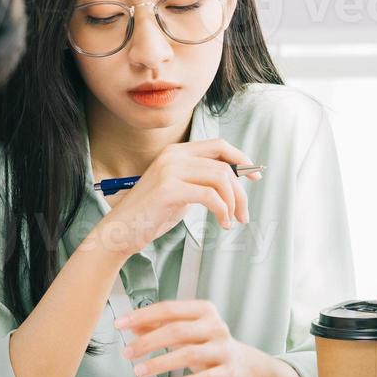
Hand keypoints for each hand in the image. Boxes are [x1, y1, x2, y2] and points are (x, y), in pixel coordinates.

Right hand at [89, 139, 261, 259]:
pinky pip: (210, 196)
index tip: (255, 176)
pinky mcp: (169, 189)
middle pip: (224, 164)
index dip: (241, 159)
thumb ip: (202, 180)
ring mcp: (170, 170)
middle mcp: (173, 156)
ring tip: (233, 220)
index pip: (219, 145)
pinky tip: (223, 223)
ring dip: (234, 202)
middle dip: (241, 191)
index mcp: (177, 152)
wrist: (121, 231)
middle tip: (244, 213)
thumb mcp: (181, 191)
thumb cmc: (152, 214)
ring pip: (220, 178)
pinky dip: (222, 211)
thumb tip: (235, 180)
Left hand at [117, 299, 259, 376]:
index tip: (121, 324)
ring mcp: (223, 350)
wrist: (241, 367)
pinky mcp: (227, 373)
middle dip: (148, 341)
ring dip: (159, 362)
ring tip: (139, 370)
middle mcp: (215, 327)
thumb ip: (159, 326)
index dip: (142, 315)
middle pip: (176, 330)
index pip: (169, 309)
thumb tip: (131, 324)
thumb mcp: (185, 332)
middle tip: (127, 352)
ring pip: (188, 353)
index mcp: (204, 311)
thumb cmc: (208, 346)